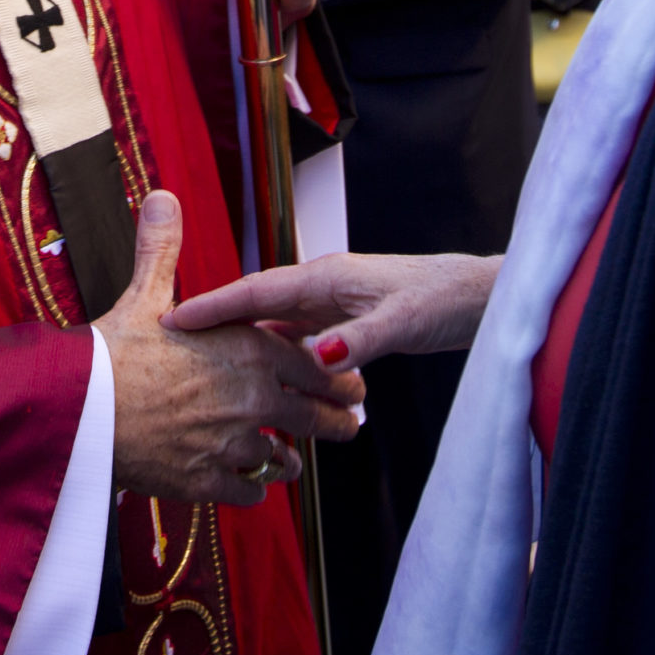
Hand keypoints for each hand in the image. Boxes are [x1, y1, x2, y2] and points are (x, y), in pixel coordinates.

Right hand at [95, 190, 364, 504]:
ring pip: (282, 460)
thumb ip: (164, 250)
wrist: (79, 411)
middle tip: (348, 425)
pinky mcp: (208, 481)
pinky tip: (249, 484)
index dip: (335, 376)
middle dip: (334, 423)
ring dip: (289, 461)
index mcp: (247, 351)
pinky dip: (251, 488)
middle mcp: (251, 398)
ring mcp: (232, 443)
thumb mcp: (143, 295)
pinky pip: (248, 491)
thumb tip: (162, 197)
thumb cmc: (111, 353)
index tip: (351, 384)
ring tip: (293, 462)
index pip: (312, 365)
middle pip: (313, 417)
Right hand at [165, 251, 499, 375]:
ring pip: (275, 324)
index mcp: (327, 277)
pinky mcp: (345, 320)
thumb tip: (318, 361)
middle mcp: (323, 286)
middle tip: (175, 348)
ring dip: (243, 342)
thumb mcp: (402, 321)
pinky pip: (297, 338)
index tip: (173, 319)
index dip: (213, 306)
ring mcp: (332, 303)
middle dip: (215, 323)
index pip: (256, 290)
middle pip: (256, 305)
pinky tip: (265, 378)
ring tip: (207, 366)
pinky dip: (276, 355)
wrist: (480, 298)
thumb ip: (359, 341)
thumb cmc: (445, 299)